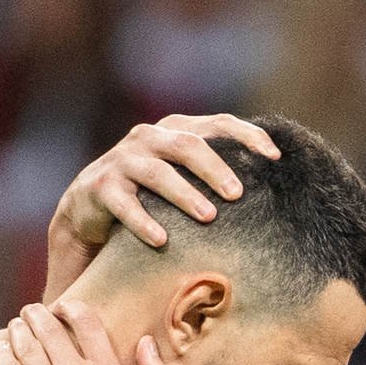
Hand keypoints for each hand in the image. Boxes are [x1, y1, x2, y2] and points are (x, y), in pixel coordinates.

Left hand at [0, 301, 167, 364]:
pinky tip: (5, 348)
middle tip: (33, 312)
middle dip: (38, 314)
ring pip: (26, 344)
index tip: (64, 308)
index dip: (72, 308)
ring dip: (20, 328)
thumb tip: (146, 343)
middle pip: (48, 328)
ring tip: (19, 325)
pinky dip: (5, 353)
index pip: (85, 322)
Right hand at [43, 114, 279, 301]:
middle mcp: (149, 139)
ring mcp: (122, 161)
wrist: (89, 213)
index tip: (275, 158)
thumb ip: (216, 177)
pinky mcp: (99, 187)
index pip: (217, 124)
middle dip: (216, 168)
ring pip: (157, 173)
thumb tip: (276, 187)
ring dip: (185, 195)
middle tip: (239, 194)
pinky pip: (124, 204)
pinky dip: (143, 222)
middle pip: (188, 145)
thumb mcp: (184, 181)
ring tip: (208, 217)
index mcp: (176, 131)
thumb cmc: (151, 198)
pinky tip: (162, 240)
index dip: (247, 136)